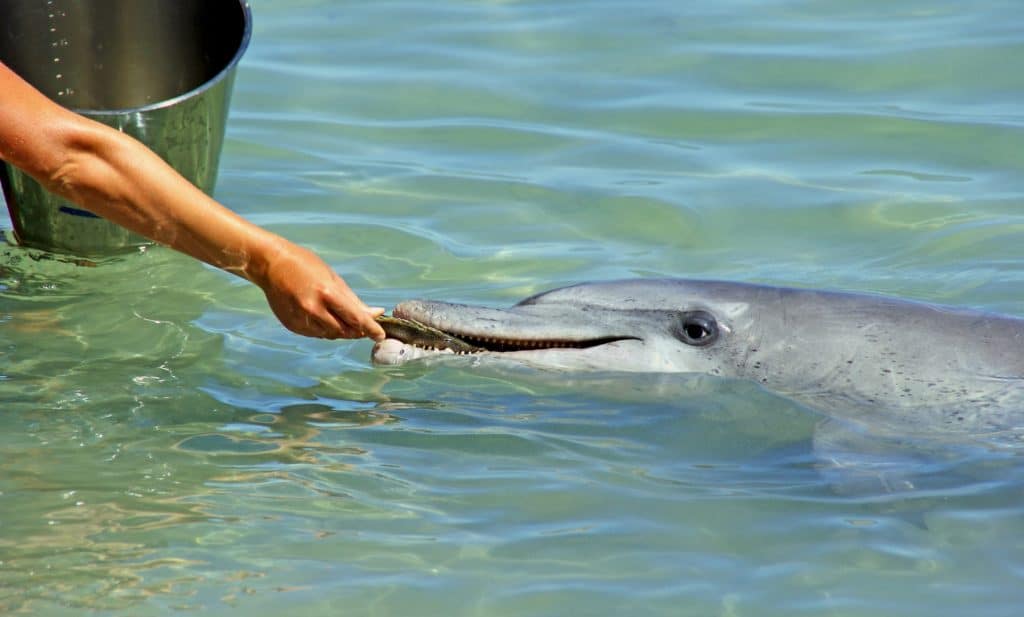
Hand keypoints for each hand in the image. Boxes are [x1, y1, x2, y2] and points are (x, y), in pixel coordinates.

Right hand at [256, 241, 385, 340]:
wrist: (270, 264)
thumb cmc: (305, 265)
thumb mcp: (333, 278)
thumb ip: (353, 300)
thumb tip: (375, 313)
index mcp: (326, 293)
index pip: (356, 318)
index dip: (371, 329)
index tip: (380, 335)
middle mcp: (313, 309)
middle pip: (344, 331)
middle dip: (357, 331)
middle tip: (365, 327)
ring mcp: (300, 319)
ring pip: (330, 335)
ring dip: (341, 330)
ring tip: (343, 318)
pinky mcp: (292, 325)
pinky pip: (316, 334)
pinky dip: (324, 329)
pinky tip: (324, 317)